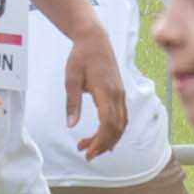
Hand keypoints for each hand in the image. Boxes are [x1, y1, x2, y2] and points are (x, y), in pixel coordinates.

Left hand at [64, 32, 125, 158]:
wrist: (95, 40)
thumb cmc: (81, 57)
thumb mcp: (71, 79)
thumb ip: (72, 102)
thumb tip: (71, 125)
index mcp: (105, 91)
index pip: (108, 124)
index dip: (100, 141)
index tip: (87, 151)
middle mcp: (117, 95)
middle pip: (116, 128)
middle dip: (102, 144)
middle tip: (85, 153)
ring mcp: (120, 94)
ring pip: (121, 124)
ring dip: (108, 139)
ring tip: (91, 147)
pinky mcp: (119, 93)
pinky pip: (122, 117)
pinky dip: (114, 130)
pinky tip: (104, 136)